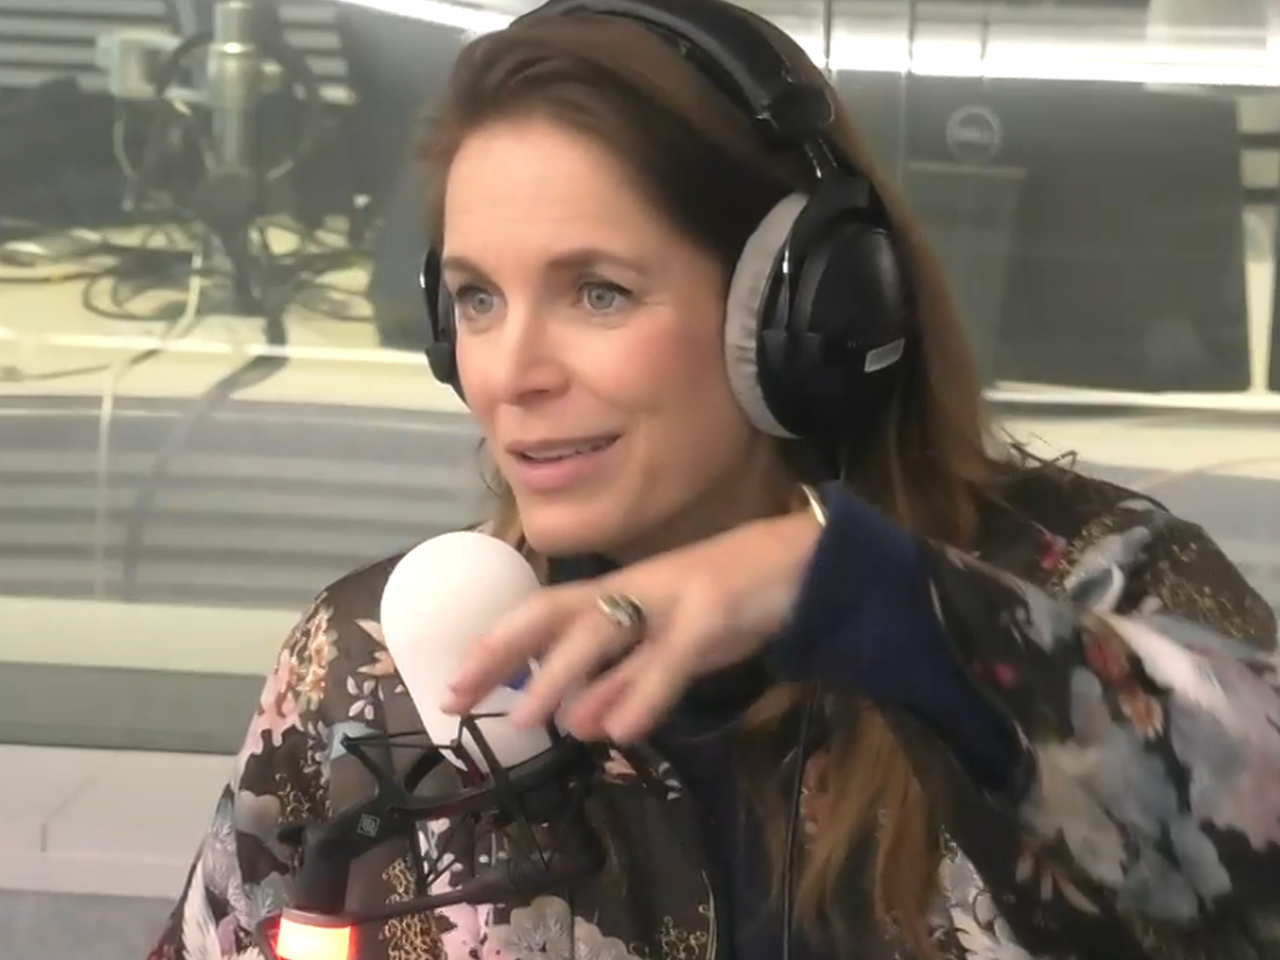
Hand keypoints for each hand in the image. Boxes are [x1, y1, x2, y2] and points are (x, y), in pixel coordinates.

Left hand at [441, 509, 822, 743]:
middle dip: (503, 654)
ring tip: (530, 721)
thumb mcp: (668, 649)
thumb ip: (626, 682)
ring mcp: (671, 597)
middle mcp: (634, 589)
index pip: (542, 615)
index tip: (453, 685)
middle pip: (555, 615)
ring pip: (604, 630)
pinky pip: (671, 656)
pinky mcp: (713, 612)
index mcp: (619, 593)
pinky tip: (620, 731)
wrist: (802, 561)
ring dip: (562, 675)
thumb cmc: (728, 600)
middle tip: (459, 698)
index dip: (496, 647)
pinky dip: (643, 692)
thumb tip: (574, 721)